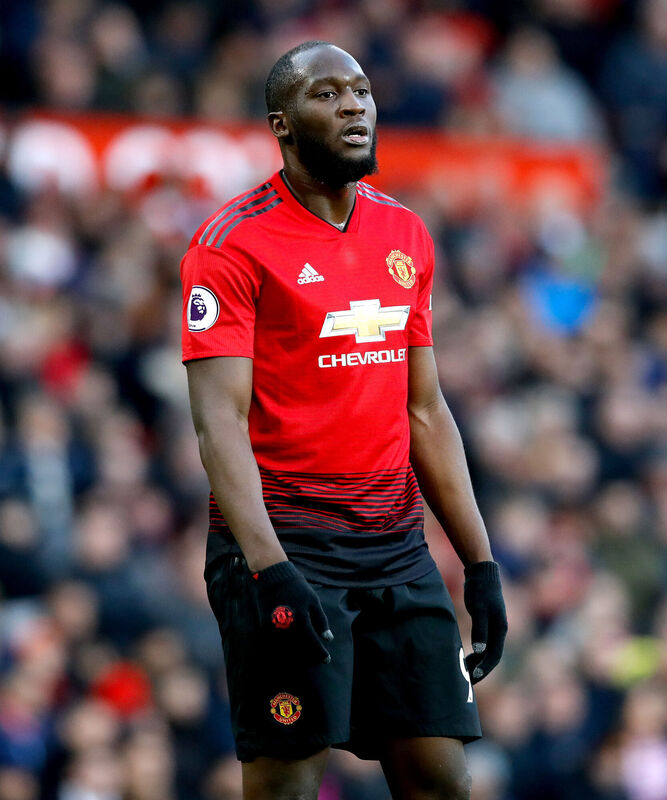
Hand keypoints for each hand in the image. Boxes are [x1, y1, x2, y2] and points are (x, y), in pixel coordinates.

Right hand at [252, 560, 332, 664]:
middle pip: (300, 650)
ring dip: (297, 656)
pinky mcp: (265, 626)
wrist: (272, 575)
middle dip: (309, 657)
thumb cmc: (296, 586)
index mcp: (301, 619)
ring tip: (305, 658)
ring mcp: (274, 627)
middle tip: (317, 660)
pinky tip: (290, 650)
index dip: (320, 653)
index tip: (327, 659)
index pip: (312, 643)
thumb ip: (321, 620)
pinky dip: (284, 648)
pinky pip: (275, 643)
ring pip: (287, 649)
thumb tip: (328, 638)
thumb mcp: (313, 600)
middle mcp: (287, 626)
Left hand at [463, 561, 506, 683]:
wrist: (482, 573)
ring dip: (478, 663)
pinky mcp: (487, 624)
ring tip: (464, 673)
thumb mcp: (478, 609)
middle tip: (466, 683)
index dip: (485, 668)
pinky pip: (483, 644)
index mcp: (500, 629)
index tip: (473, 678)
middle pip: (492, 656)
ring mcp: (494, 627)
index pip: (494, 655)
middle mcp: (499, 631)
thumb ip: (480, 629)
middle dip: (481, 670)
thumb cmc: (480, 590)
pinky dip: (476, 654)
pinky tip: (465, 658)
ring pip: (487, 651)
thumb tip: (479, 651)